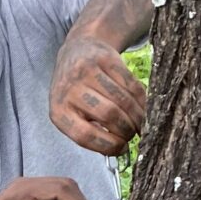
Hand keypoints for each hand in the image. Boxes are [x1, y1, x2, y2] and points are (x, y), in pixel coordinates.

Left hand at [49, 34, 145, 155]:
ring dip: (137, 117)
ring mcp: (87, 71)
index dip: (109, 146)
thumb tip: (120, 149)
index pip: (85, 136)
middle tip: (133, 135)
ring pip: (123, 100)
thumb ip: (89, 131)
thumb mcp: (72, 113)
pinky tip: (143, 110)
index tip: (123, 149)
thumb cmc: (76, 91)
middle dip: (126, 130)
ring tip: (140, 125)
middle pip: (109, 115)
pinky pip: (130, 84)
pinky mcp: (106, 58)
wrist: (78, 50)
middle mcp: (69, 89)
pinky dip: (141, 101)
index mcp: (58, 111)